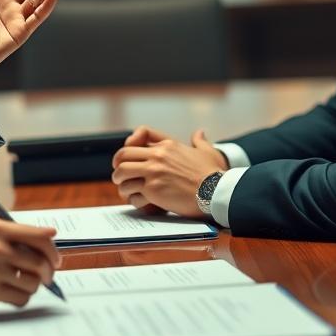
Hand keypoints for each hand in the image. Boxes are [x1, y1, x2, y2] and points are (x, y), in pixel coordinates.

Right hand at [0, 218, 61, 311]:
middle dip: (47, 273)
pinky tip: (8, 293)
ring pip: (33, 283)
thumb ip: (17, 233)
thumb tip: (51, 234)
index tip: (56, 260)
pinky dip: (19, 298)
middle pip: (41, 262)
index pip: (40, 237)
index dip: (53, 251)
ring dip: (31, 286)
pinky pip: (20, 298)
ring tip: (18, 284)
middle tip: (45, 277)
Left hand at [111, 127, 227, 218]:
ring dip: (121, 183)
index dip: (130, 144)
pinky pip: (132, 193)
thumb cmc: (214, 174)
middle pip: (124, 154)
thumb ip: (200, 141)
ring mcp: (154, 172)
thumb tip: (199, 133)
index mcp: (168, 144)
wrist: (217, 192)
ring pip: (122, 173)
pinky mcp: (153, 190)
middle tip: (120, 176)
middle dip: (118, 166)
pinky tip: (138, 202)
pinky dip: (132, 199)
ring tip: (126, 190)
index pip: (141, 134)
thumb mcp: (208, 151)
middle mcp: (158, 155)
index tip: (129, 155)